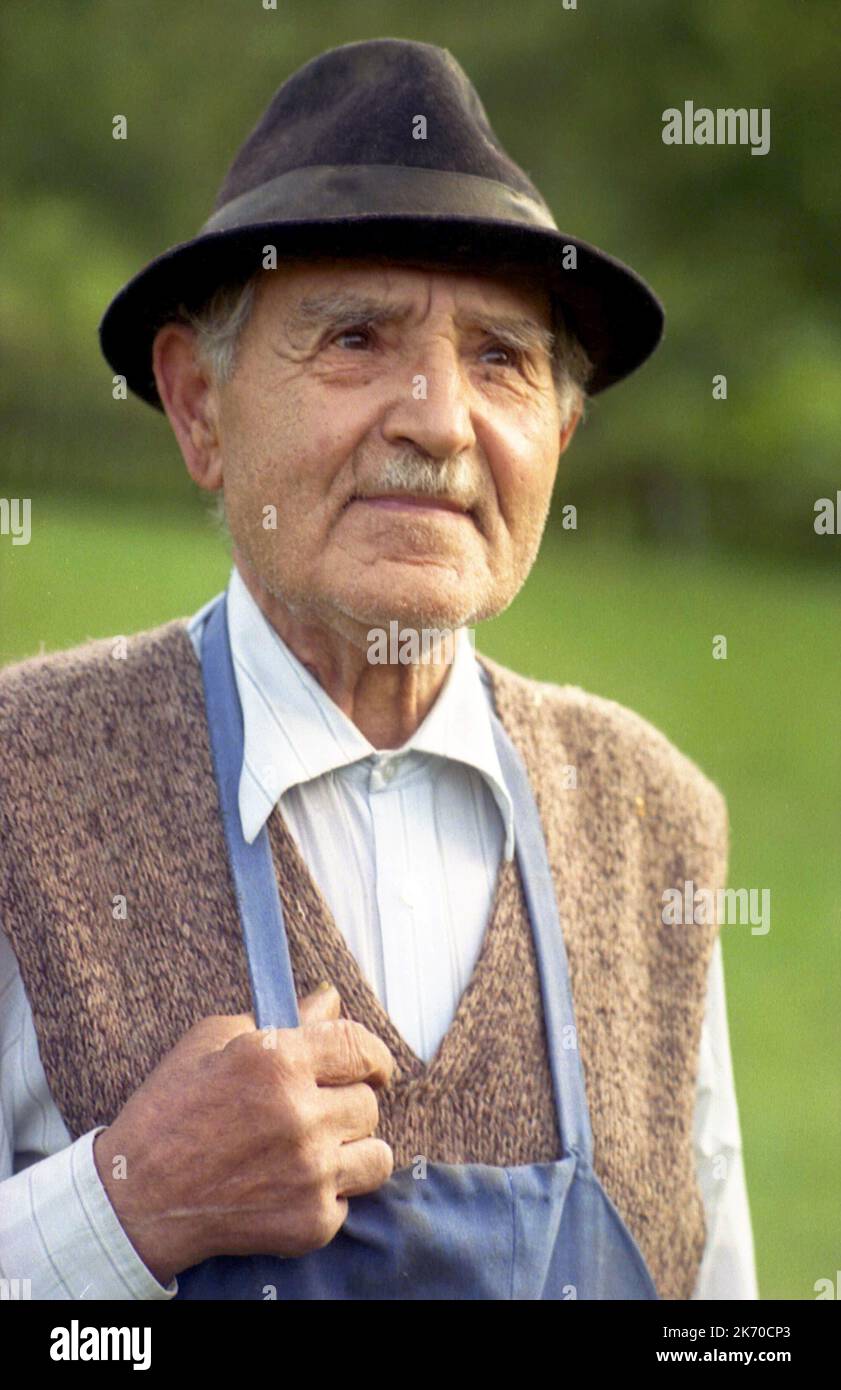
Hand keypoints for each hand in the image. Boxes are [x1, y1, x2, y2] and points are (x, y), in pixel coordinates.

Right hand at [92, 984, 395, 1285]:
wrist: (135, 1198)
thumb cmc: (169, 1110)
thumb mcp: (214, 1042)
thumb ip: (282, 1018)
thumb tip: (329, 999)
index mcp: (277, 1061)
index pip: (361, 1047)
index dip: (373, 1055)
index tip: (371, 1065)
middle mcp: (301, 1117)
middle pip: (368, 1102)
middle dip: (345, 1102)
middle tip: (314, 1110)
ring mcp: (309, 1174)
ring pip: (374, 1154)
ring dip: (349, 1149)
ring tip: (313, 1149)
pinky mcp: (310, 1222)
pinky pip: (348, 1199)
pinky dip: (326, 1194)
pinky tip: (289, 1185)